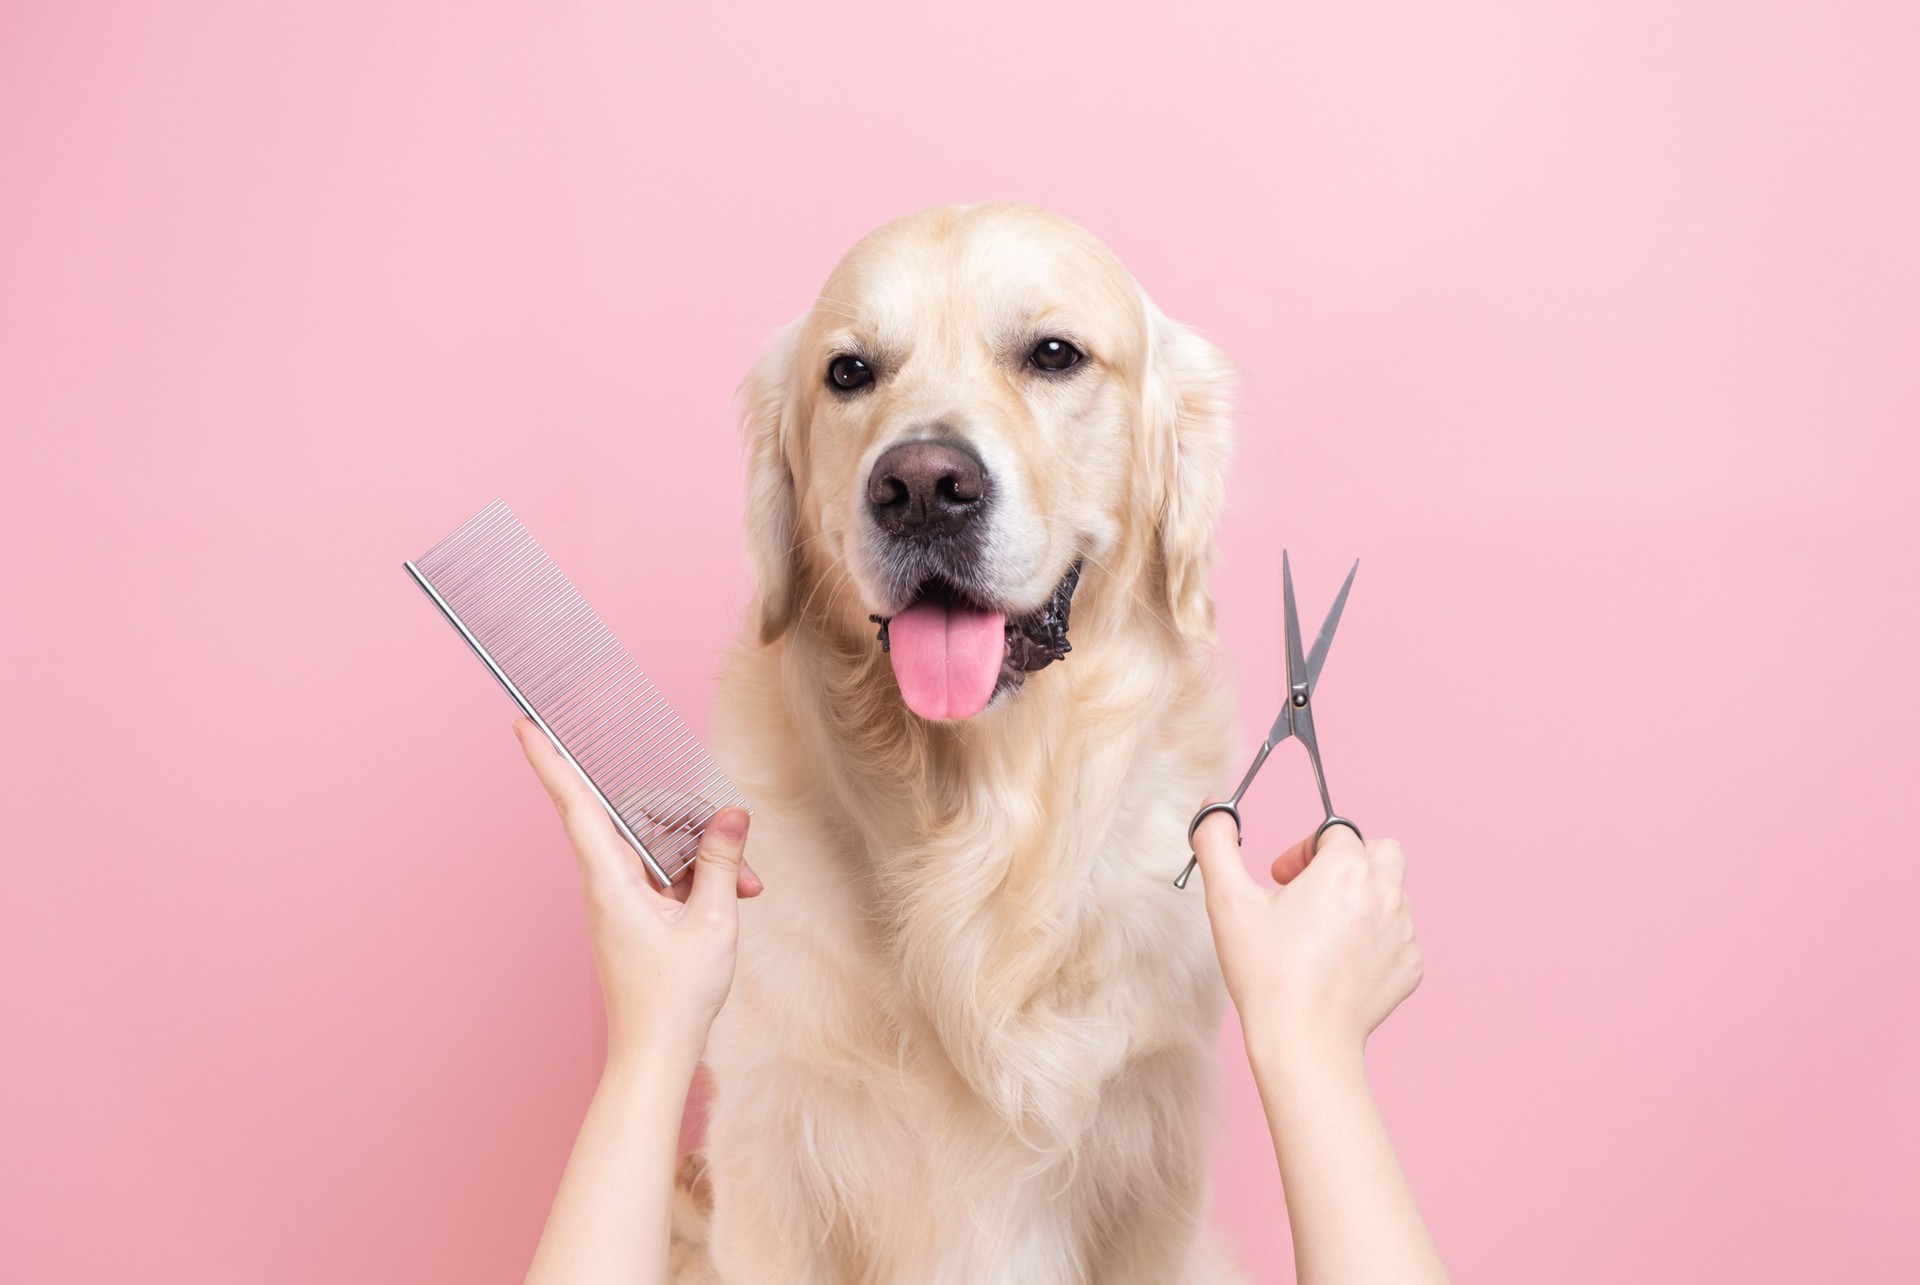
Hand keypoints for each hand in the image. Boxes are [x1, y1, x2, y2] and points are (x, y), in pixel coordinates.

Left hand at [513, 718, 760, 1076]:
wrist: (654, 1054)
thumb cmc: (674, 997)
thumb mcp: (712, 923)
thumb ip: (718, 863)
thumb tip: (731, 815)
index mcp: (610, 881)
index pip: (575, 804)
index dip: (550, 761)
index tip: (523, 723)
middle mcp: (605, 883)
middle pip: (636, 818)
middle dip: (688, 819)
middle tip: (732, 838)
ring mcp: (617, 898)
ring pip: (655, 845)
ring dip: (700, 854)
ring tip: (743, 885)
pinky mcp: (632, 913)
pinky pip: (661, 871)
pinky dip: (695, 876)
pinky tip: (731, 892)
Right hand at [1189, 805, 1422, 1073]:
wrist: (1303, 1042)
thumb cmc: (1266, 973)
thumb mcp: (1227, 901)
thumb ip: (1216, 843)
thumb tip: (1213, 808)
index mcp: (1347, 868)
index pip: (1336, 832)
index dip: (1304, 852)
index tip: (1281, 882)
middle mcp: (1386, 893)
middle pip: (1380, 851)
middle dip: (1347, 863)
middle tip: (1311, 894)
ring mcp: (1404, 933)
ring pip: (1391, 893)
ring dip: (1360, 900)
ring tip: (1320, 933)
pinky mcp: (1410, 967)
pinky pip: (1398, 935)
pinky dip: (1373, 939)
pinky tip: (1338, 963)